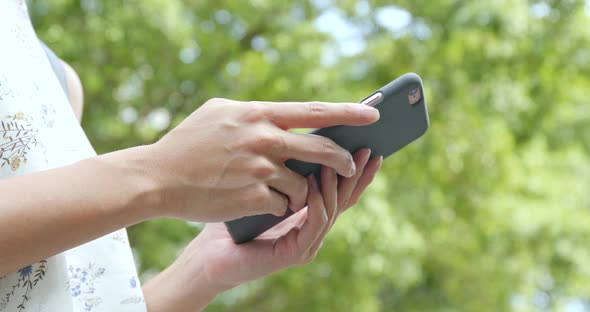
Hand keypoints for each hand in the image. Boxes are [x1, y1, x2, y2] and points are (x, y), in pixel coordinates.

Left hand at [142, 149, 382, 311]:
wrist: (207, 252)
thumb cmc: (227, 212)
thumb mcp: (256, 179)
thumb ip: (278, 162)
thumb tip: (293, 125)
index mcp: (307, 209)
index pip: (338, 186)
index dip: (355, 167)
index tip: (368, 142)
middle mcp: (312, 225)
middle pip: (344, 197)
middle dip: (356, 172)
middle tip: (367, 148)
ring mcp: (307, 241)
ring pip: (332, 209)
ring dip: (335, 183)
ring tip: (339, 158)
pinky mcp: (295, 253)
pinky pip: (314, 225)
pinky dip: (317, 203)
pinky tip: (313, 183)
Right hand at [147, 98, 379, 221]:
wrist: (157, 177)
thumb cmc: (187, 142)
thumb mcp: (221, 113)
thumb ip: (255, 114)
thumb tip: (284, 117)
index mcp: (259, 114)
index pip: (314, 111)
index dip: (348, 112)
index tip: (372, 113)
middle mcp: (264, 139)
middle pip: (321, 150)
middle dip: (341, 160)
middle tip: (350, 163)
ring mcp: (260, 170)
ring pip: (302, 185)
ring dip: (299, 191)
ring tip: (279, 190)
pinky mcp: (254, 198)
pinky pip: (283, 205)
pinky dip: (278, 206)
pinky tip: (260, 203)